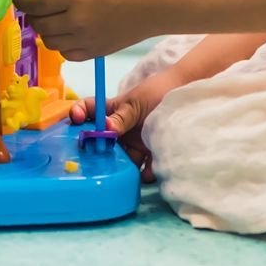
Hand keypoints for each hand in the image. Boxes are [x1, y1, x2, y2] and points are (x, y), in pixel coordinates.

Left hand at [16, 0, 164, 59]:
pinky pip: (67, 54)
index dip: (21, 2)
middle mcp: (77, 22)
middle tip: (35, 5)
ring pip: (50, 42)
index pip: (35, 5)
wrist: (157, 5)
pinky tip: (67, 31)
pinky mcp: (95, 52)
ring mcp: (86, 40)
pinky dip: (61, 45)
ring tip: (51, 17)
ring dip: (45, 30)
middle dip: (32, 15)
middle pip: (39, 25)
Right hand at [69, 65, 186, 180]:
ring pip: (122, 159)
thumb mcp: (138, 102)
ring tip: (122, 173)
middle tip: (98, 160)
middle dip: (98, 153)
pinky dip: (144, 174)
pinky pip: (143, 169)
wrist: (189, 97)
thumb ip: (122, 117)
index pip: (90, 110)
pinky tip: (147, 174)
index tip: (75, 119)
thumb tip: (106, 129)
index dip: (78, 113)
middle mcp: (120, 129)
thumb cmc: (160, 92)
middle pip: (102, 143)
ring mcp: (135, 142)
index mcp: (113, 111)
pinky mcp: (150, 153)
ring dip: (121, 167)